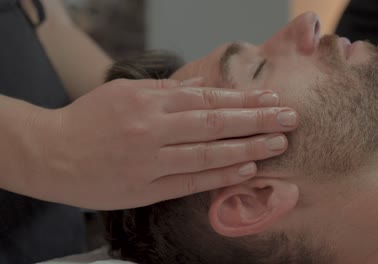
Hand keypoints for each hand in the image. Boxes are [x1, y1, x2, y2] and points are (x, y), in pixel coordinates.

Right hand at [27, 78, 297, 209]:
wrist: (50, 154)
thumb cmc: (87, 120)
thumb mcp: (124, 92)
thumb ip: (165, 91)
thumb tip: (202, 90)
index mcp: (148, 101)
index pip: (206, 99)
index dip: (242, 100)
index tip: (270, 100)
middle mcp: (152, 129)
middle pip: (215, 123)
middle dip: (257, 121)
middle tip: (289, 118)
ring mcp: (150, 161)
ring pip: (208, 153)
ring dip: (248, 148)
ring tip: (278, 143)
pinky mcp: (145, 189)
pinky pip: (190, 181)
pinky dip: (220, 174)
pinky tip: (247, 169)